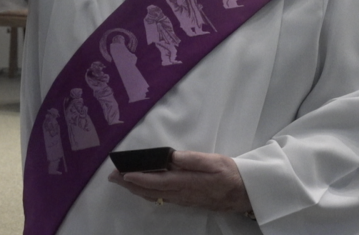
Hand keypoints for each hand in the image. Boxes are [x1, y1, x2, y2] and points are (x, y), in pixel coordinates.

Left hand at [108, 150, 251, 214]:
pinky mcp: (186, 201)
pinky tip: (143, 189)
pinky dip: (148, 193)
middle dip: (130, 185)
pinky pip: (162, 198)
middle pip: (151, 191)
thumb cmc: (231, 174)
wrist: (246, 193)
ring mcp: (183, 199)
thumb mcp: (214, 161)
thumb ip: (191, 159)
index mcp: (187, 182)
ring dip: (136, 189)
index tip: (123, 173)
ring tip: (122, 182)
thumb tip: (170, 157)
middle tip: (112, 177)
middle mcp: (182, 194)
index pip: (157, 181)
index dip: (139, 178)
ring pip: (155, 196)